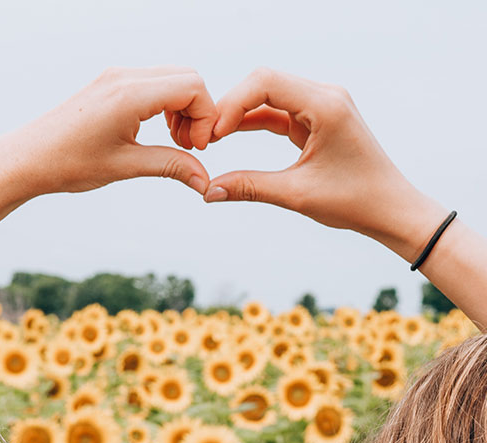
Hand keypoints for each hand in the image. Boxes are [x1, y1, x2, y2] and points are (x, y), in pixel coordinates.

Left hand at [4, 66, 218, 197]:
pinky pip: (151, 83)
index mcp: (130, 94)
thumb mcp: (125, 166)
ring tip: (173, 143)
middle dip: (197, 111)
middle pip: (187, 78)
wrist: (26, 158)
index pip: (193, 87)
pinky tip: (154, 132)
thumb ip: (170, 165)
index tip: (196, 148)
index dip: (205, 117)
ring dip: (181, 108)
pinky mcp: (108, 83)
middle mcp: (124, 77)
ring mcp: (115, 77)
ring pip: (171, 79)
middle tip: (188, 147)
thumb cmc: (68, 163)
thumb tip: (204, 180)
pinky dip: (163, 104)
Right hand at [200, 68, 448, 259]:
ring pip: (267, 95)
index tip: (211, 135)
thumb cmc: (355, 200)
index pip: (265, 83)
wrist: (390, 208)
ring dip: (238, 113)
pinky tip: (227, 136)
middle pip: (263, 81)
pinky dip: (251, 122)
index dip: (231, 104)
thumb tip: (207, 191)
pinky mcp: (316, 118)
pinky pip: (276, 111)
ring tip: (210, 138)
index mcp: (326, 106)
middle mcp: (325, 96)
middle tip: (204, 136)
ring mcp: (321, 105)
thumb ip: (249, 187)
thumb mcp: (296, 195)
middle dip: (230, 106)